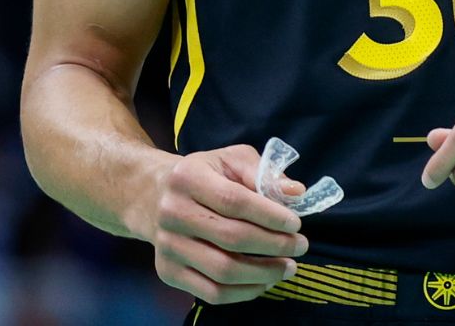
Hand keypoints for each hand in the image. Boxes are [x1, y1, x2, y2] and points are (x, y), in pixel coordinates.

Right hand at [143, 144, 308, 304]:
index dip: (270, 216)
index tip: (296, 224)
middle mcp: (172, 213)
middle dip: (274, 245)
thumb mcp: (231, 160)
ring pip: (222, 271)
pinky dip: (243, 292)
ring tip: (288, 267)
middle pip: (231, 238)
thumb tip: (296, 192)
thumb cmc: (205, 175)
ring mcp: (167, 246)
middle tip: (301, 246)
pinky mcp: (167, 272)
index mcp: (187, 178)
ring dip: (263, 273)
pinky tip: (264, 281)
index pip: (234, 201)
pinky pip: (210, 292)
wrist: (153, 197)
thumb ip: (264, 173)